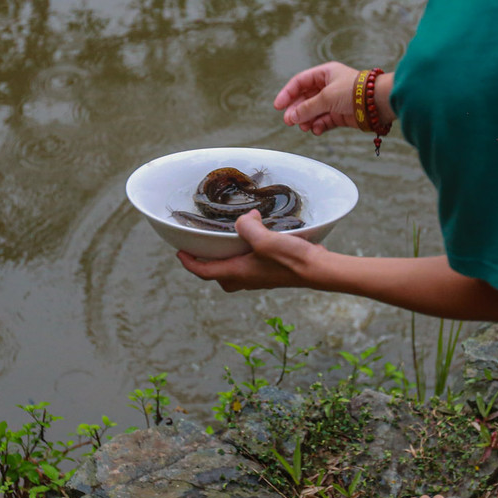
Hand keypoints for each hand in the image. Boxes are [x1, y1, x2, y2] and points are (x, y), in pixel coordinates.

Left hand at [176, 209, 323, 291]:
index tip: (179, 252)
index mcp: (237, 272)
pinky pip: (250, 266)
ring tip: (227, 243)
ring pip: (235, 273)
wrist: (318, 270)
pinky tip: (254, 239)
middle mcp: (246, 278)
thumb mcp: (265, 240)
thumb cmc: (290, 259)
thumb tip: (245, 219)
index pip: (204, 271)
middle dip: (207, 265)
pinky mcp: (272, 271)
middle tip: (202, 249)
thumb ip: (248, 228)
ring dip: (227, 261)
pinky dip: (244, 255)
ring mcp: (260, 276)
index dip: (188, 262)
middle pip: (219, 276)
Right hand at [273, 61, 361, 135]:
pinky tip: (315, 129)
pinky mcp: (341, 114)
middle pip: (305, 98)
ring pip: (314, 111)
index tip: (278, 106)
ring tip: (303, 127)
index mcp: (325, 73)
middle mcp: (329, 86)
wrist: (378, 103)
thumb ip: (307, 107)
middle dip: (297, 110)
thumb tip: (291, 117)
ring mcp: (335, 101)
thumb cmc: (354, 92)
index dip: (287, 93)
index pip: (300, 82)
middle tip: (289, 121)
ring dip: (307, 119)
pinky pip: (324, 120)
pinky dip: (318, 125)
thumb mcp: (326, 97)